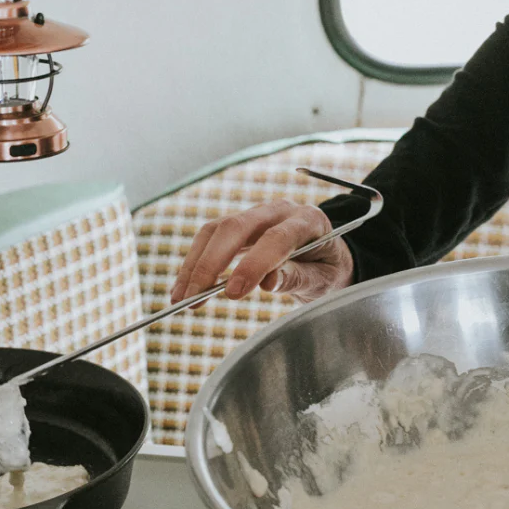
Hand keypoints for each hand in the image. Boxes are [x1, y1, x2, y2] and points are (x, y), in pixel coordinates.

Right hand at [169, 200, 353, 304]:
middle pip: (236, 227)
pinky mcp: (237, 226)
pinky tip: (183, 288)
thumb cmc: (327, 270)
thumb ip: (298, 278)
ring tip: (181, 298)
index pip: (276, 238)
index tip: (231, 293)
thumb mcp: (324, 280)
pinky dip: (193, 264)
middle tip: (194, 298)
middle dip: (211, 264)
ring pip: (216, 231)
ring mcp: (255, 215)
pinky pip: (209, 239)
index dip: (252, 265)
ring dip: (194, 265)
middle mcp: (278, 210)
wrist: (325, 255)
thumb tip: (267, 282)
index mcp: (309, 220)